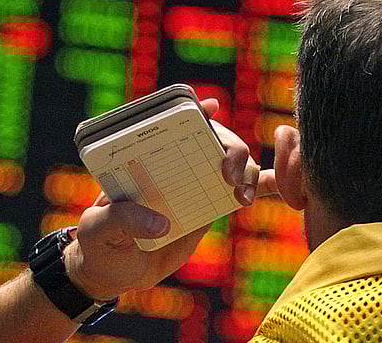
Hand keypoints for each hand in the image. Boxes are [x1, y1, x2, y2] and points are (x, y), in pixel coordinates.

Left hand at [63, 98, 277, 299]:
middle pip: (212, 140)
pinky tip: (283, 186)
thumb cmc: (97, 243)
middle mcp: (174, 164)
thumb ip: (122, 220)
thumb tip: (160, 222)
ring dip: (246, 170)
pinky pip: (240, 191)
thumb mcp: (98, 229)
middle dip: (229, 148)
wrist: (114, 273)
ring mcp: (195, 183)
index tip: (208, 108)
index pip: (170, 124)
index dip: (192, 111)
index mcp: (145, 159)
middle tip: (228, 173)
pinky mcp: (209, 207)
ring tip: (241, 195)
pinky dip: (263, 184)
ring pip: (232, 163)